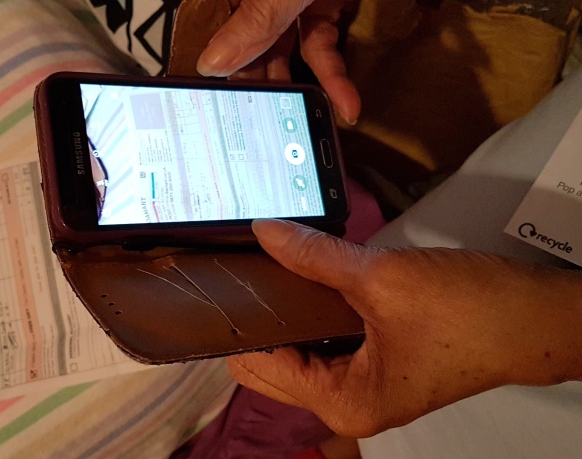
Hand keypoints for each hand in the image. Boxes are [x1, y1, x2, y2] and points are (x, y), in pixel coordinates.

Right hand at [197, 0, 359, 123]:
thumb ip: (255, 21)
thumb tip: (215, 63)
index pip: (217, 40)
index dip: (217, 76)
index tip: (221, 109)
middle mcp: (258, 2)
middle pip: (250, 56)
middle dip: (260, 92)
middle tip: (262, 129)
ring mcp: (290, 6)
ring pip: (285, 59)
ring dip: (297, 93)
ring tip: (300, 124)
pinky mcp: (322, 8)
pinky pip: (323, 51)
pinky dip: (335, 79)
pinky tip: (345, 105)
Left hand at [229, 219, 581, 436]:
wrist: (535, 317)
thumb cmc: (468, 310)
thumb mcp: (382, 278)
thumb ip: (315, 256)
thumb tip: (264, 231)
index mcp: (341, 401)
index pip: (258, 363)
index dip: (239, 319)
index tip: (222, 277)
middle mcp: (344, 405)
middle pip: (269, 366)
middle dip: (256, 321)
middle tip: (246, 269)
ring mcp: (360, 387)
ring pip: (295, 355)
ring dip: (284, 317)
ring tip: (270, 269)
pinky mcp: (375, 367)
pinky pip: (322, 345)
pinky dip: (310, 317)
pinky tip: (305, 280)